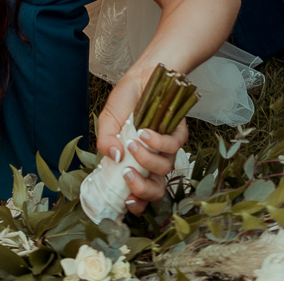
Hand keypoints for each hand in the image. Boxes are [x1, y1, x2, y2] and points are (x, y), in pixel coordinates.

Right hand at [96, 73, 187, 213]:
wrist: (142, 77)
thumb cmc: (125, 101)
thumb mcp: (107, 121)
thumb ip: (105, 142)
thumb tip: (113, 157)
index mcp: (134, 164)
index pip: (139, 194)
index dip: (136, 204)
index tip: (126, 202)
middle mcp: (152, 161)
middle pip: (156, 191)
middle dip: (143, 189)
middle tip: (128, 175)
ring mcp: (166, 149)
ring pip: (164, 169)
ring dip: (146, 159)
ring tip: (132, 142)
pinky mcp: (178, 134)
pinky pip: (172, 146)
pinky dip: (157, 141)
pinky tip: (144, 132)